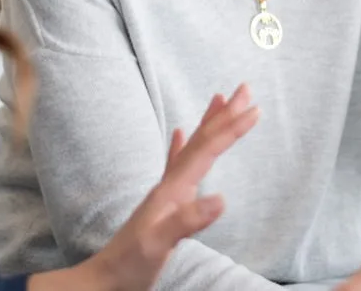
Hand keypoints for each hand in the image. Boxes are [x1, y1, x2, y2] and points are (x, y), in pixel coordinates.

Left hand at [32, 84, 258, 290]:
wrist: (104, 279)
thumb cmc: (130, 264)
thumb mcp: (159, 243)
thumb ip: (187, 220)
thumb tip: (222, 198)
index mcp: (172, 190)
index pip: (207, 151)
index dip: (231, 129)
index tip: (255, 110)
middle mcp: (169, 184)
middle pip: (201, 140)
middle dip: (224, 115)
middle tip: (244, 89)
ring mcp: (165, 192)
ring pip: (192, 146)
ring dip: (209, 123)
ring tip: (220, 99)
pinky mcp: (163, 202)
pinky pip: (175, 163)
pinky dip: (181, 145)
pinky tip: (178, 133)